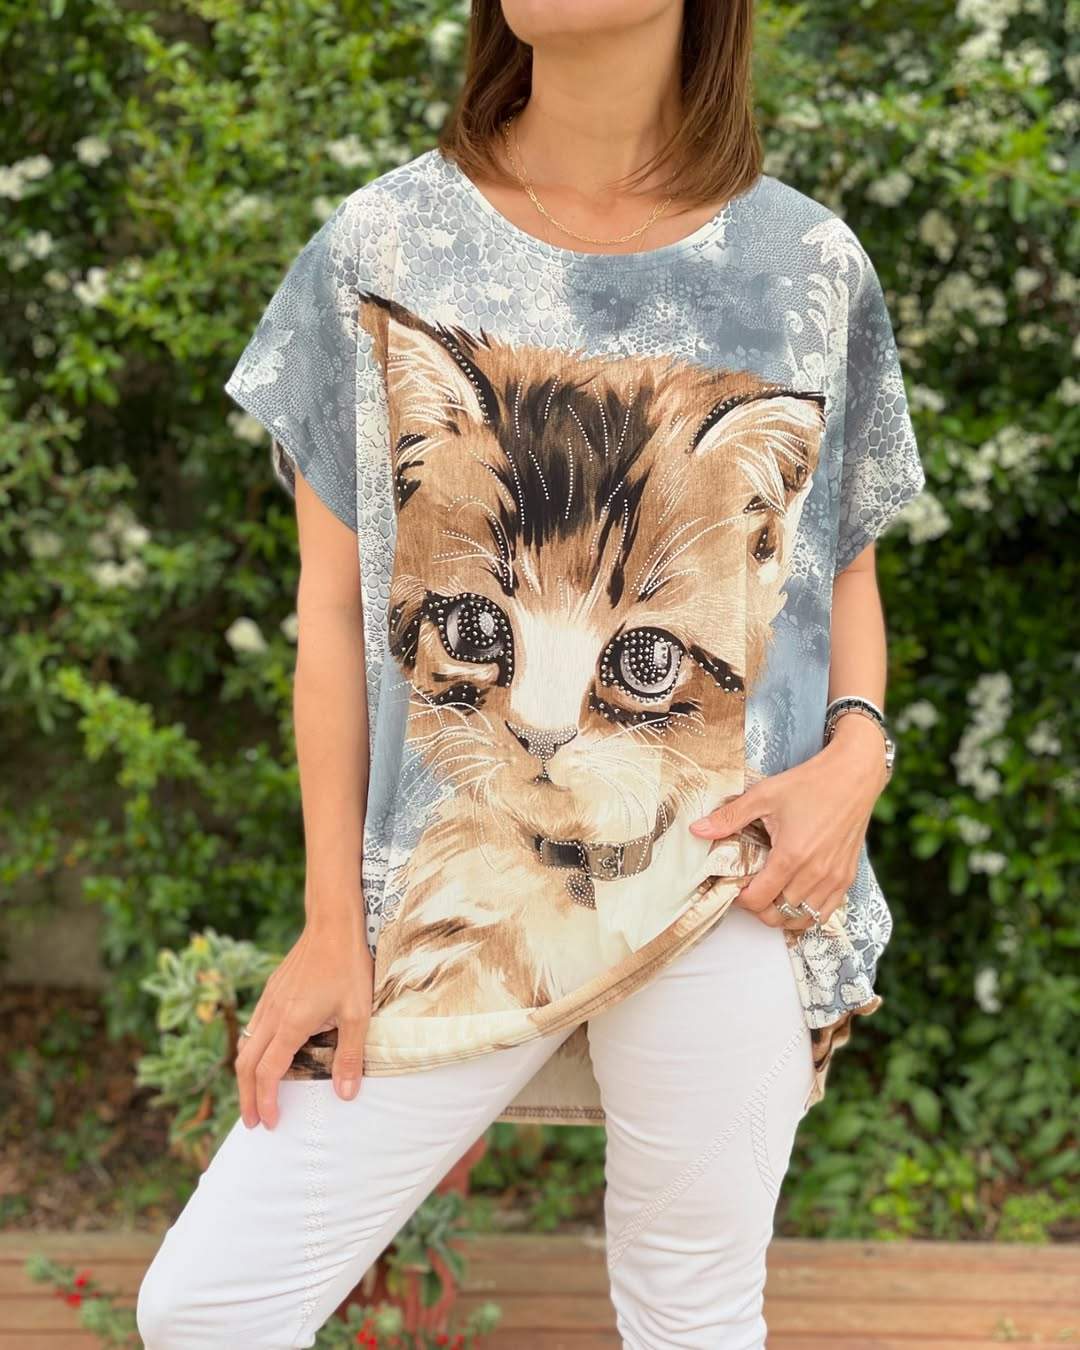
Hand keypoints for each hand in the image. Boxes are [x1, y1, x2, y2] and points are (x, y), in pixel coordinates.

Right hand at [235, 906, 373, 1129]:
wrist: (333, 923)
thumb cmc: (349, 966)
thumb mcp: (357, 1014)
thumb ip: (350, 1056)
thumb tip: (346, 1095)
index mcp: (291, 1024)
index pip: (268, 1074)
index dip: (266, 1102)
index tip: (271, 1123)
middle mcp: (272, 1014)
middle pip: (245, 1064)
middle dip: (246, 1097)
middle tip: (253, 1121)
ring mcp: (269, 1000)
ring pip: (246, 1044)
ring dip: (247, 1074)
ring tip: (256, 1094)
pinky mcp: (273, 989)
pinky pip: (254, 1027)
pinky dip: (253, 1051)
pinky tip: (268, 1054)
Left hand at [689, 714, 888, 931]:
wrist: (853, 776)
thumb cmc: (810, 783)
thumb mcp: (764, 795)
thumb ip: (729, 817)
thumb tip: (697, 830)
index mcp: (791, 856)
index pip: (758, 900)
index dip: (740, 898)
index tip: (736, 884)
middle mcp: (814, 874)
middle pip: (777, 915)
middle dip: (757, 907)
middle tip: (750, 889)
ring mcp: (834, 879)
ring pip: (801, 919)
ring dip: (781, 913)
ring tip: (771, 894)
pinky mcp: (847, 878)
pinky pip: (825, 913)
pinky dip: (807, 913)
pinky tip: (795, 897)